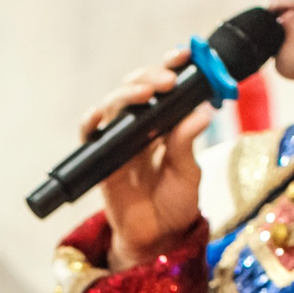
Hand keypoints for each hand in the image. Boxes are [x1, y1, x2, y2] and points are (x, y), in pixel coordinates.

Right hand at [80, 50, 211, 269]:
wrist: (159, 238)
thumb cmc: (176, 203)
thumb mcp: (189, 172)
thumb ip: (188, 142)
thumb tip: (203, 111)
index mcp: (164, 122)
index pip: (164, 85)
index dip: (172, 66)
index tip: (187, 54)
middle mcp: (140, 126)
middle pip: (136, 87)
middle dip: (150, 76)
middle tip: (168, 81)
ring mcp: (119, 141)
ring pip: (114, 104)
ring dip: (127, 93)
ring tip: (146, 92)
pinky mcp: (103, 160)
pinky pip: (91, 135)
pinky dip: (91, 122)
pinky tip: (98, 115)